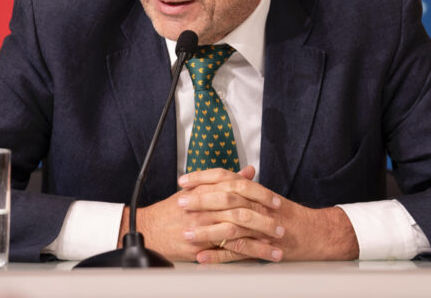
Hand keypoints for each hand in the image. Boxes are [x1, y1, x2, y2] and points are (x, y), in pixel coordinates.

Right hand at [118, 167, 270, 261]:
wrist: (148, 228)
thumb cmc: (173, 209)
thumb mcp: (197, 189)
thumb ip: (224, 180)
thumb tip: (249, 171)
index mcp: (206, 190)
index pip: (238, 188)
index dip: (259, 194)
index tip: (276, 201)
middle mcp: (205, 207)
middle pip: (240, 209)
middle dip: (264, 217)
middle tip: (281, 224)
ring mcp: (202, 227)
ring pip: (236, 231)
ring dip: (260, 239)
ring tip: (277, 244)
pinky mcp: (199, 246)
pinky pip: (226, 252)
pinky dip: (245, 255)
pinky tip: (260, 258)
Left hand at [177, 166, 359, 263]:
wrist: (315, 232)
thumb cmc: (287, 215)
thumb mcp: (264, 196)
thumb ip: (243, 186)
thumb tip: (220, 178)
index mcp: (254, 191)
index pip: (225, 177)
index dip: (202, 178)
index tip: (183, 181)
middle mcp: (257, 205)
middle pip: (225, 198)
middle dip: (200, 200)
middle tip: (180, 203)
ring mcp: (260, 227)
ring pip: (230, 225)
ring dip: (206, 229)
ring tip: (186, 233)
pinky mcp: (263, 247)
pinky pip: (238, 251)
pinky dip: (219, 255)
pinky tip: (203, 256)